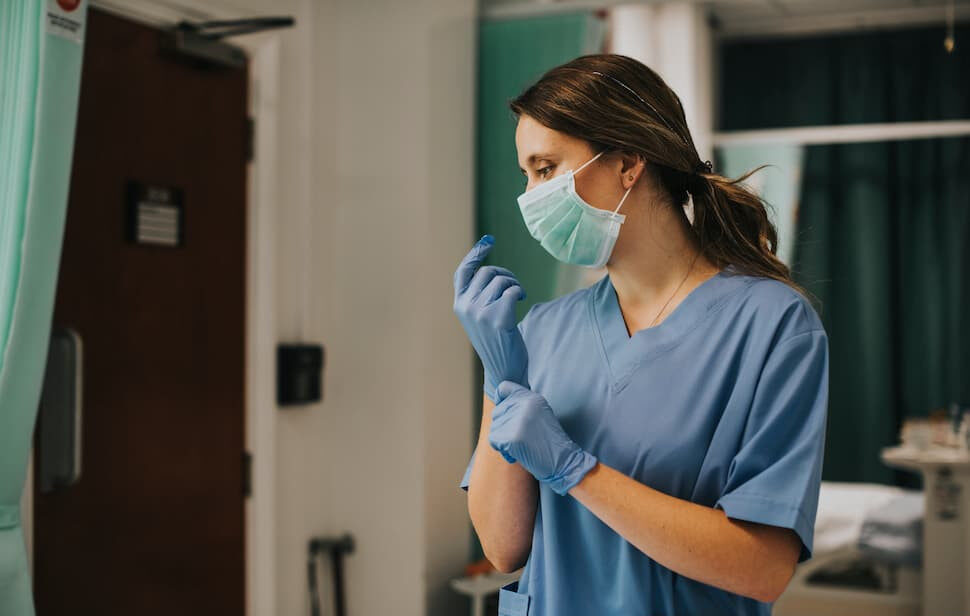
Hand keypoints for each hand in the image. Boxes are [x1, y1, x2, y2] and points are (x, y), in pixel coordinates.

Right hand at [453, 235, 528, 401]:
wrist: (504, 369)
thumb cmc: (496, 341)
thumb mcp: (480, 316)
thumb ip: (478, 296)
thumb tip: (490, 269)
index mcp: (459, 305)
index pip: (463, 272)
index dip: (475, 254)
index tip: (489, 240)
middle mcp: (466, 307)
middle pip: (488, 272)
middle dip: (505, 274)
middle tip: (515, 286)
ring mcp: (480, 312)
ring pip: (501, 280)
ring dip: (514, 284)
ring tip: (518, 296)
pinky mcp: (498, 317)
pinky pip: (512, 290)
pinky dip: (519, 292)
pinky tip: (521, 301)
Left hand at [488, 381, 597, 494]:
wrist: (564, 462)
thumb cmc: (550, 442)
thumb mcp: (540, 415)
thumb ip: (522, 406)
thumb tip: (498, 405)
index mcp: (532, 398)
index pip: (503, 387)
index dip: (500, 399)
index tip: (505, 412)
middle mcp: (525, 405)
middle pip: (497, 412)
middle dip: (503, 427)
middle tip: (521, 438)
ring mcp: (518, 420)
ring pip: (494, 428)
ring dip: (503, 441)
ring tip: (522, 446)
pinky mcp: (513, 437)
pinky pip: (494, 441)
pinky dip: (503, 451)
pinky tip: (517, 454)